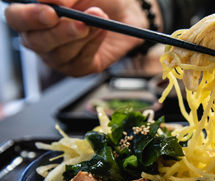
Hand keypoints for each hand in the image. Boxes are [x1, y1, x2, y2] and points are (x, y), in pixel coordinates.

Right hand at [5, 0, 161, 75]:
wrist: (124, 11)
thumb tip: (46, 0)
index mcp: (34, 14)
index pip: (17, 19)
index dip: (30, 18)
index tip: (51, 13)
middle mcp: (41, 37)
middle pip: (37, 42)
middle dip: (61, 33)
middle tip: (82, 22)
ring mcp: (58, 56)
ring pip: (60, 55)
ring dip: (83, 37)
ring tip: (100, 20)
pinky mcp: (78, 68)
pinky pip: (79, 63)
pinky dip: (93, 46)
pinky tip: (102, 32)